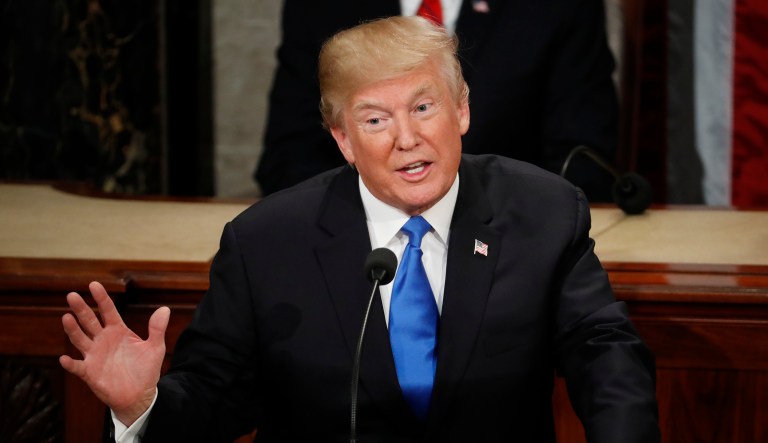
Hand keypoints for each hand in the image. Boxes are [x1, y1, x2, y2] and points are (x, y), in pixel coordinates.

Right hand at [59, 281, 169, 425]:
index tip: (94, 284)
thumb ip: (157, 329)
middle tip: (72, 295)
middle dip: (81, 308)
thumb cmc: (146, 369)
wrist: (139, 394)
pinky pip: (77, 366)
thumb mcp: (155, 347)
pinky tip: (64, 358)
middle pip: (90, 321)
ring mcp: (94, 355)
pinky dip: (70, 363)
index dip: (101, 298)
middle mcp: (103, 340)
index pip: (108, 310)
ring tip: (67, 317)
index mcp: (118, 331)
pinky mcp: (89, 372)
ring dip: (73, 329)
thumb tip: (165, 309)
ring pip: (80, 339)